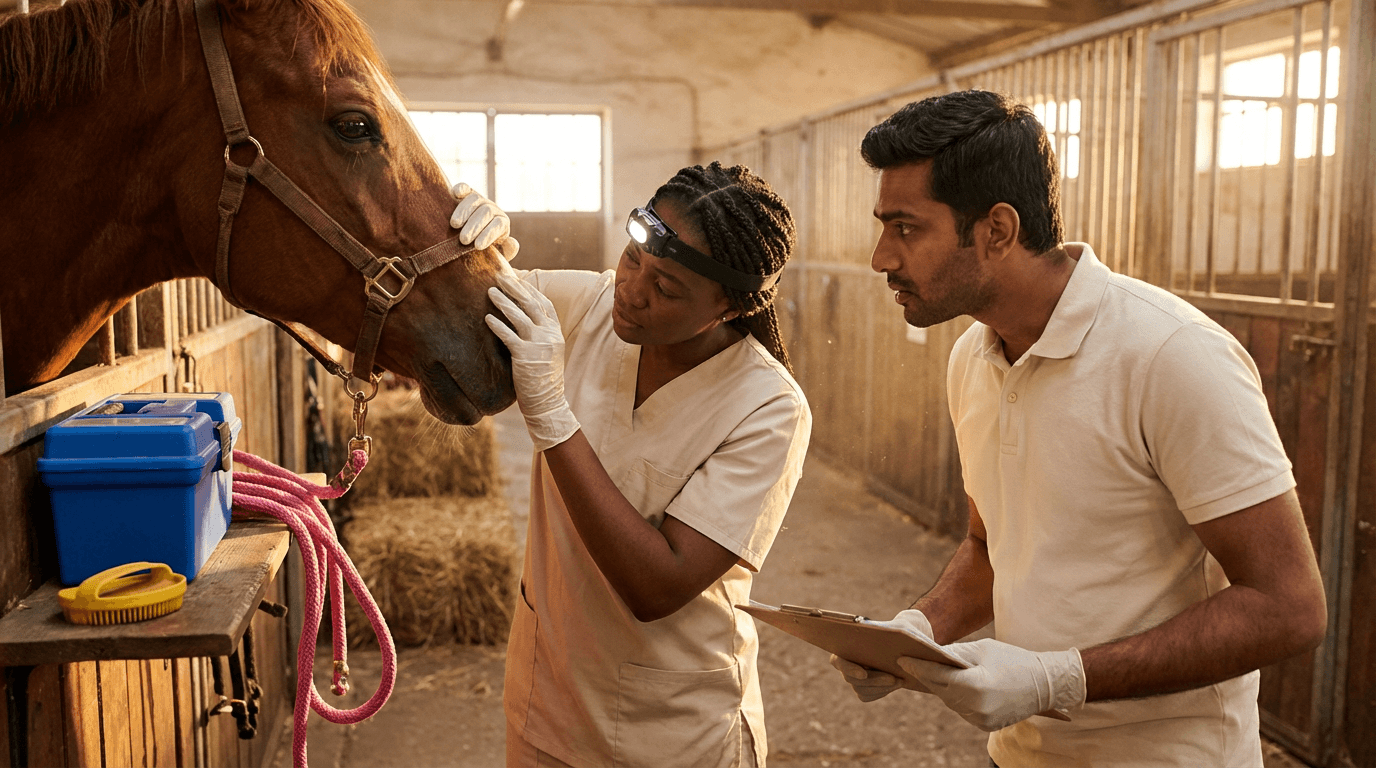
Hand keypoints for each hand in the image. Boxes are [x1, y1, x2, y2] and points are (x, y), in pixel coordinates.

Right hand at [450, 182, 518, 255]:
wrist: (471, 239)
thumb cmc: (484, 250)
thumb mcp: (497, 253)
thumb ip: (507, 250)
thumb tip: (513, 242)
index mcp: (501, 222)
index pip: (498, 225)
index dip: (489, 235)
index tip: (478, 246)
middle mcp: (492, 209)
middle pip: (486, 212)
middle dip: (474, 226)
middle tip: (464, 240)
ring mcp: (480, 200)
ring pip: (474, 200)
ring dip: (464, 211)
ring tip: (454, 225)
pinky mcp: (467, 194)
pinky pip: (466, 188)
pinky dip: (461, 189)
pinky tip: (454, 193)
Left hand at [484, 269, 579, 450]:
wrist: (547, 402)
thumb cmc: (543, 378)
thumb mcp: (548, 351)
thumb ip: (539, 334)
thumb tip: (523, 317)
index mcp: (555, 332)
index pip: (543, 303)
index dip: (529, 289)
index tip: (515, 279)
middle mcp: (549, 334)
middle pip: (531, 303)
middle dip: (515, 287)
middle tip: (500, 276)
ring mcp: (538, 344)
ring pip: (520, 315)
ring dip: (503, 301)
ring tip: (489, 291)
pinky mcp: (525, 356)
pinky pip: (509, 336)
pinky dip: (497, 325)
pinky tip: (486, 318)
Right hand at [829, 609, 932, 701]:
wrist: (903, 645)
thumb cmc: (897, 631)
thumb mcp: (897, 627)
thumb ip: (892, 630)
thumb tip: (892, 636)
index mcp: (844, 646)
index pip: (837, 660)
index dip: (849, 668)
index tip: (864, 673)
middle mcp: (844, 664)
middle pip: (851, 678)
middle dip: (873, 679)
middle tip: (893, 678)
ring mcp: (852, 678)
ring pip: (860, 689)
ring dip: (881, 687)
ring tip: (900, 680)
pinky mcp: (861, 689)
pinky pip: (867, 695)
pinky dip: (882, 691)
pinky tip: (896, 684)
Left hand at [897, 638, 1084, 731]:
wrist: (1046, 684)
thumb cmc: (1014, 660)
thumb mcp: (982, 649)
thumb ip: (954, 654)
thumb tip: (930, 655)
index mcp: (975, 685)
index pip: (937, 676)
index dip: (917, 667)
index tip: (901, 660)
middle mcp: (976, 707)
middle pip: (941, 690)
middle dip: (925, 677)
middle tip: (907, 664)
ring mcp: (982, 719)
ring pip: (950, 701)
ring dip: (939, 688)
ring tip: (923, 674)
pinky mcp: (986, 725)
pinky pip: (963, 709)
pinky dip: (955, 698)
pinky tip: (947, 686)